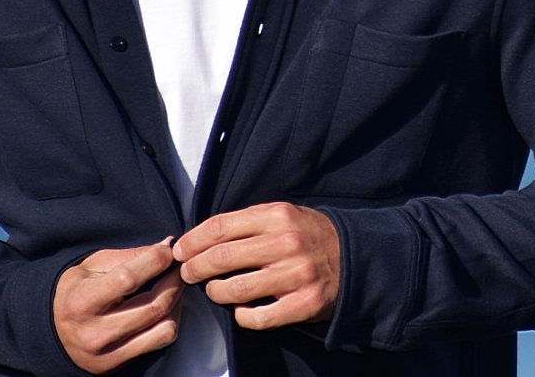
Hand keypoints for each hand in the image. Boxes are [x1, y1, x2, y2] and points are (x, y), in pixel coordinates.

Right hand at [53, 238, 183, 373]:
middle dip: (174, 280)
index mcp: (81, 301)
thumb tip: (167, 246)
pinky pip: (160, 341)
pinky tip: (166, 307)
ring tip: (173, 286)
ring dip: (177, 302)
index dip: (155, 260)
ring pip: (164, 327)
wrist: (52, 331)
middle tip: (178, 266)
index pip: (128, 279)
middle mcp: (94, 332)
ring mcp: (108, 353)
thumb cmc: (75, 291)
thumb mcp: (91, 266)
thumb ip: (128, 256)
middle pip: (153, 305)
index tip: (168, 250)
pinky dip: (171, 320)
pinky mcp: (118, 364)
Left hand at [174, 202, 339, 330]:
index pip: (220, 227)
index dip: (192, 240)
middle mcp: (287, 243)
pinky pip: (256, 317)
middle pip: (221, 258)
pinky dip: (241, 316)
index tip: (179, 250)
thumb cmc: (309, 237)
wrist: (355, 259)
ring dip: (216, 292)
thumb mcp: (284, 216)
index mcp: (278, 216)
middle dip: (194, 268)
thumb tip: (200, 238)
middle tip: (188, 274)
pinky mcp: (303, 304)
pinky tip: (242, 310)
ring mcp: (296, 275)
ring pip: (234, 290)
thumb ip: (248, 222)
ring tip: (216, 290)